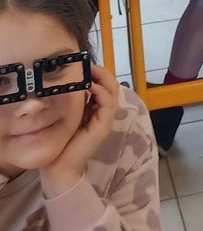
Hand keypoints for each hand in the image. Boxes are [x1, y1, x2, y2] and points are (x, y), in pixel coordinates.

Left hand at [39, 64, 119, 198]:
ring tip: (90, 70)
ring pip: (113, 91)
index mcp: (97, 110)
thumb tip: (72, 82)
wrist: (60, 167)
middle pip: (113, 85)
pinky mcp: (103, 126)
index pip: (105, 86)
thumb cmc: (61, 143)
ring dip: (103, 78)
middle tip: (89, 63)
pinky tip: (90, 86)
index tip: (86, 64)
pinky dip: (101, 92)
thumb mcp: (69, 117)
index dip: (99, 74)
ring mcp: (106, 120)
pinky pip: (108, 103)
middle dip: (103, 72)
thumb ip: (75, 103)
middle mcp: (105, 113)